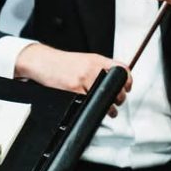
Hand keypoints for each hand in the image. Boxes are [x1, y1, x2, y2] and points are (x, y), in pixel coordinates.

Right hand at [13, 44, 130, 115]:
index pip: (121, 69)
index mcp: (96, 60)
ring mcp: (83, 78)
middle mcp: (92, 68)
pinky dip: (96, 110)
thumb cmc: (61, 63)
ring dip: (111, 108)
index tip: (127, 88)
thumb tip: (114, 80)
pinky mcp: (74, 89)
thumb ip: (99, 67)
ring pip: (105, 97)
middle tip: (118, 101)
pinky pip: (90, 103)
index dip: (128, 81)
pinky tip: (96, 111)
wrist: (42, 61)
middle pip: (116, 86)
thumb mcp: (83, 60)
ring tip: (110, 111)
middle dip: (120, 98)